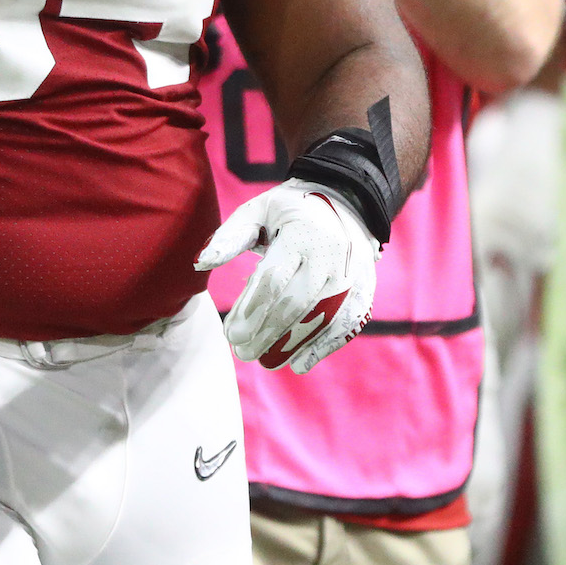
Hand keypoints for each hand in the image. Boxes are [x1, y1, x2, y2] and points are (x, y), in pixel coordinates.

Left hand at [195, 178, 379, 373]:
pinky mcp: (364, 292)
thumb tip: (201, 264)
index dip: (250, 309)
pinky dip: (322, 348)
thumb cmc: (291, 210)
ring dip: (290, 346)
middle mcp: (330, 257)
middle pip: (295, 304)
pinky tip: (297, 363)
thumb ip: (230, 236)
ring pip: (321, 321)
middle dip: (266, 333)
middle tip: (240, 351)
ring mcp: (351, 277)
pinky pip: (345, 327)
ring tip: (262, 361)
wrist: (348, 201)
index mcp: (302, 234)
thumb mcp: (259, 210)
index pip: (273, 279)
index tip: (230, 333)